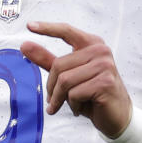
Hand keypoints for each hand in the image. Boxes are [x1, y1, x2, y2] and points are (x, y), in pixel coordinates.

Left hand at [20, 21, 131, 138]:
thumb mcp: (68, 76)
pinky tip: (81, 108)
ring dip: (61, 98)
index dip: (47, 28)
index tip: (29, 25)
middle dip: (52, 87)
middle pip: (59, 65)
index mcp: (91, 44)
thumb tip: (25, 46)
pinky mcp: (105, 83)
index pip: (66, 31)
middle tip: (54, 100)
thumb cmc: (92, 94)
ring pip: (65, 81)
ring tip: (69, 105)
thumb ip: (47, 60)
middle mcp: (100, 51)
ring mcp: (104, 66)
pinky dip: (73, 105)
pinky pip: (74, 94)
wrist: (116, 116)